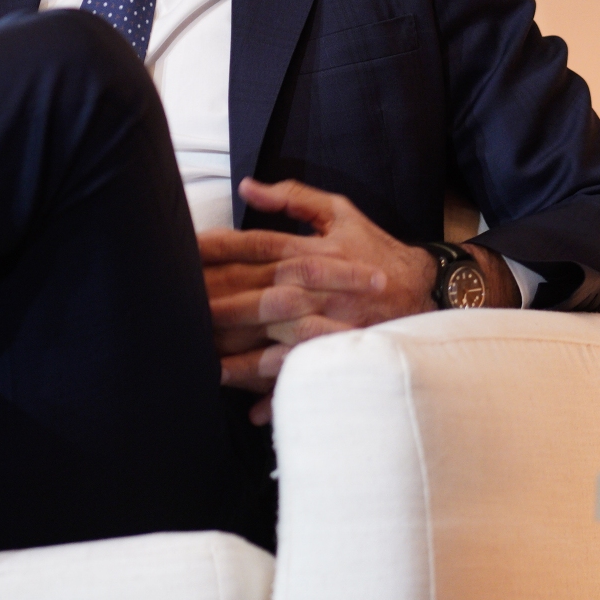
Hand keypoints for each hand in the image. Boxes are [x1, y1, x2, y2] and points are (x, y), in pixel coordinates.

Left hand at [200, 178, 505, 421]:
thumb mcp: (338, 212)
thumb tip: (247, 186)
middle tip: (176, 311)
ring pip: (274, 342)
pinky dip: (280, 395)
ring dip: (239, 356)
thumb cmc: (372, 247)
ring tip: (202, 366)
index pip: (251, 247)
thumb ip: (292, 197)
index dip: (213, 250)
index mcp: (308, 251)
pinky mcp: (336, 352)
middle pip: (254, 295)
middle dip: (215, 304)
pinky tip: (251, 412)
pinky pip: (304, 376)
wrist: (423, 287)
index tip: (180, 255)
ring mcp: (324, 324)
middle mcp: (312, 288)